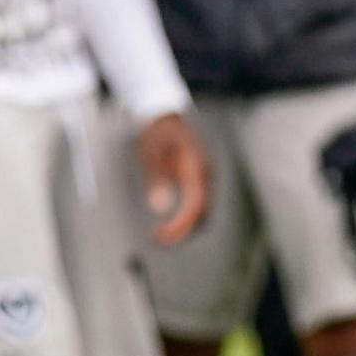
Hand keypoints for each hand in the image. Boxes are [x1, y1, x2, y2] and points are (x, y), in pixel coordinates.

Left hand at [136, 113, 210, 246]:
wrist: (165, 115)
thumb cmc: (157, 132)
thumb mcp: (150, 154)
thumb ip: (156, 180)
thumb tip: (160, 208)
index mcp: (195, 167)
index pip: (195, 206)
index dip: (180, 225)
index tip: (161, 236)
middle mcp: (205, 174)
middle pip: (202, 213)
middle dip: (182, 231)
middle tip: (158, 239)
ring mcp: (205, 177)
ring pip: (203, 211)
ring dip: (185, 227)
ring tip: (162, 234)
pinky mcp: (200, 179)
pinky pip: (199, 204)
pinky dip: (188, 217)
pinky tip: (172, 221)